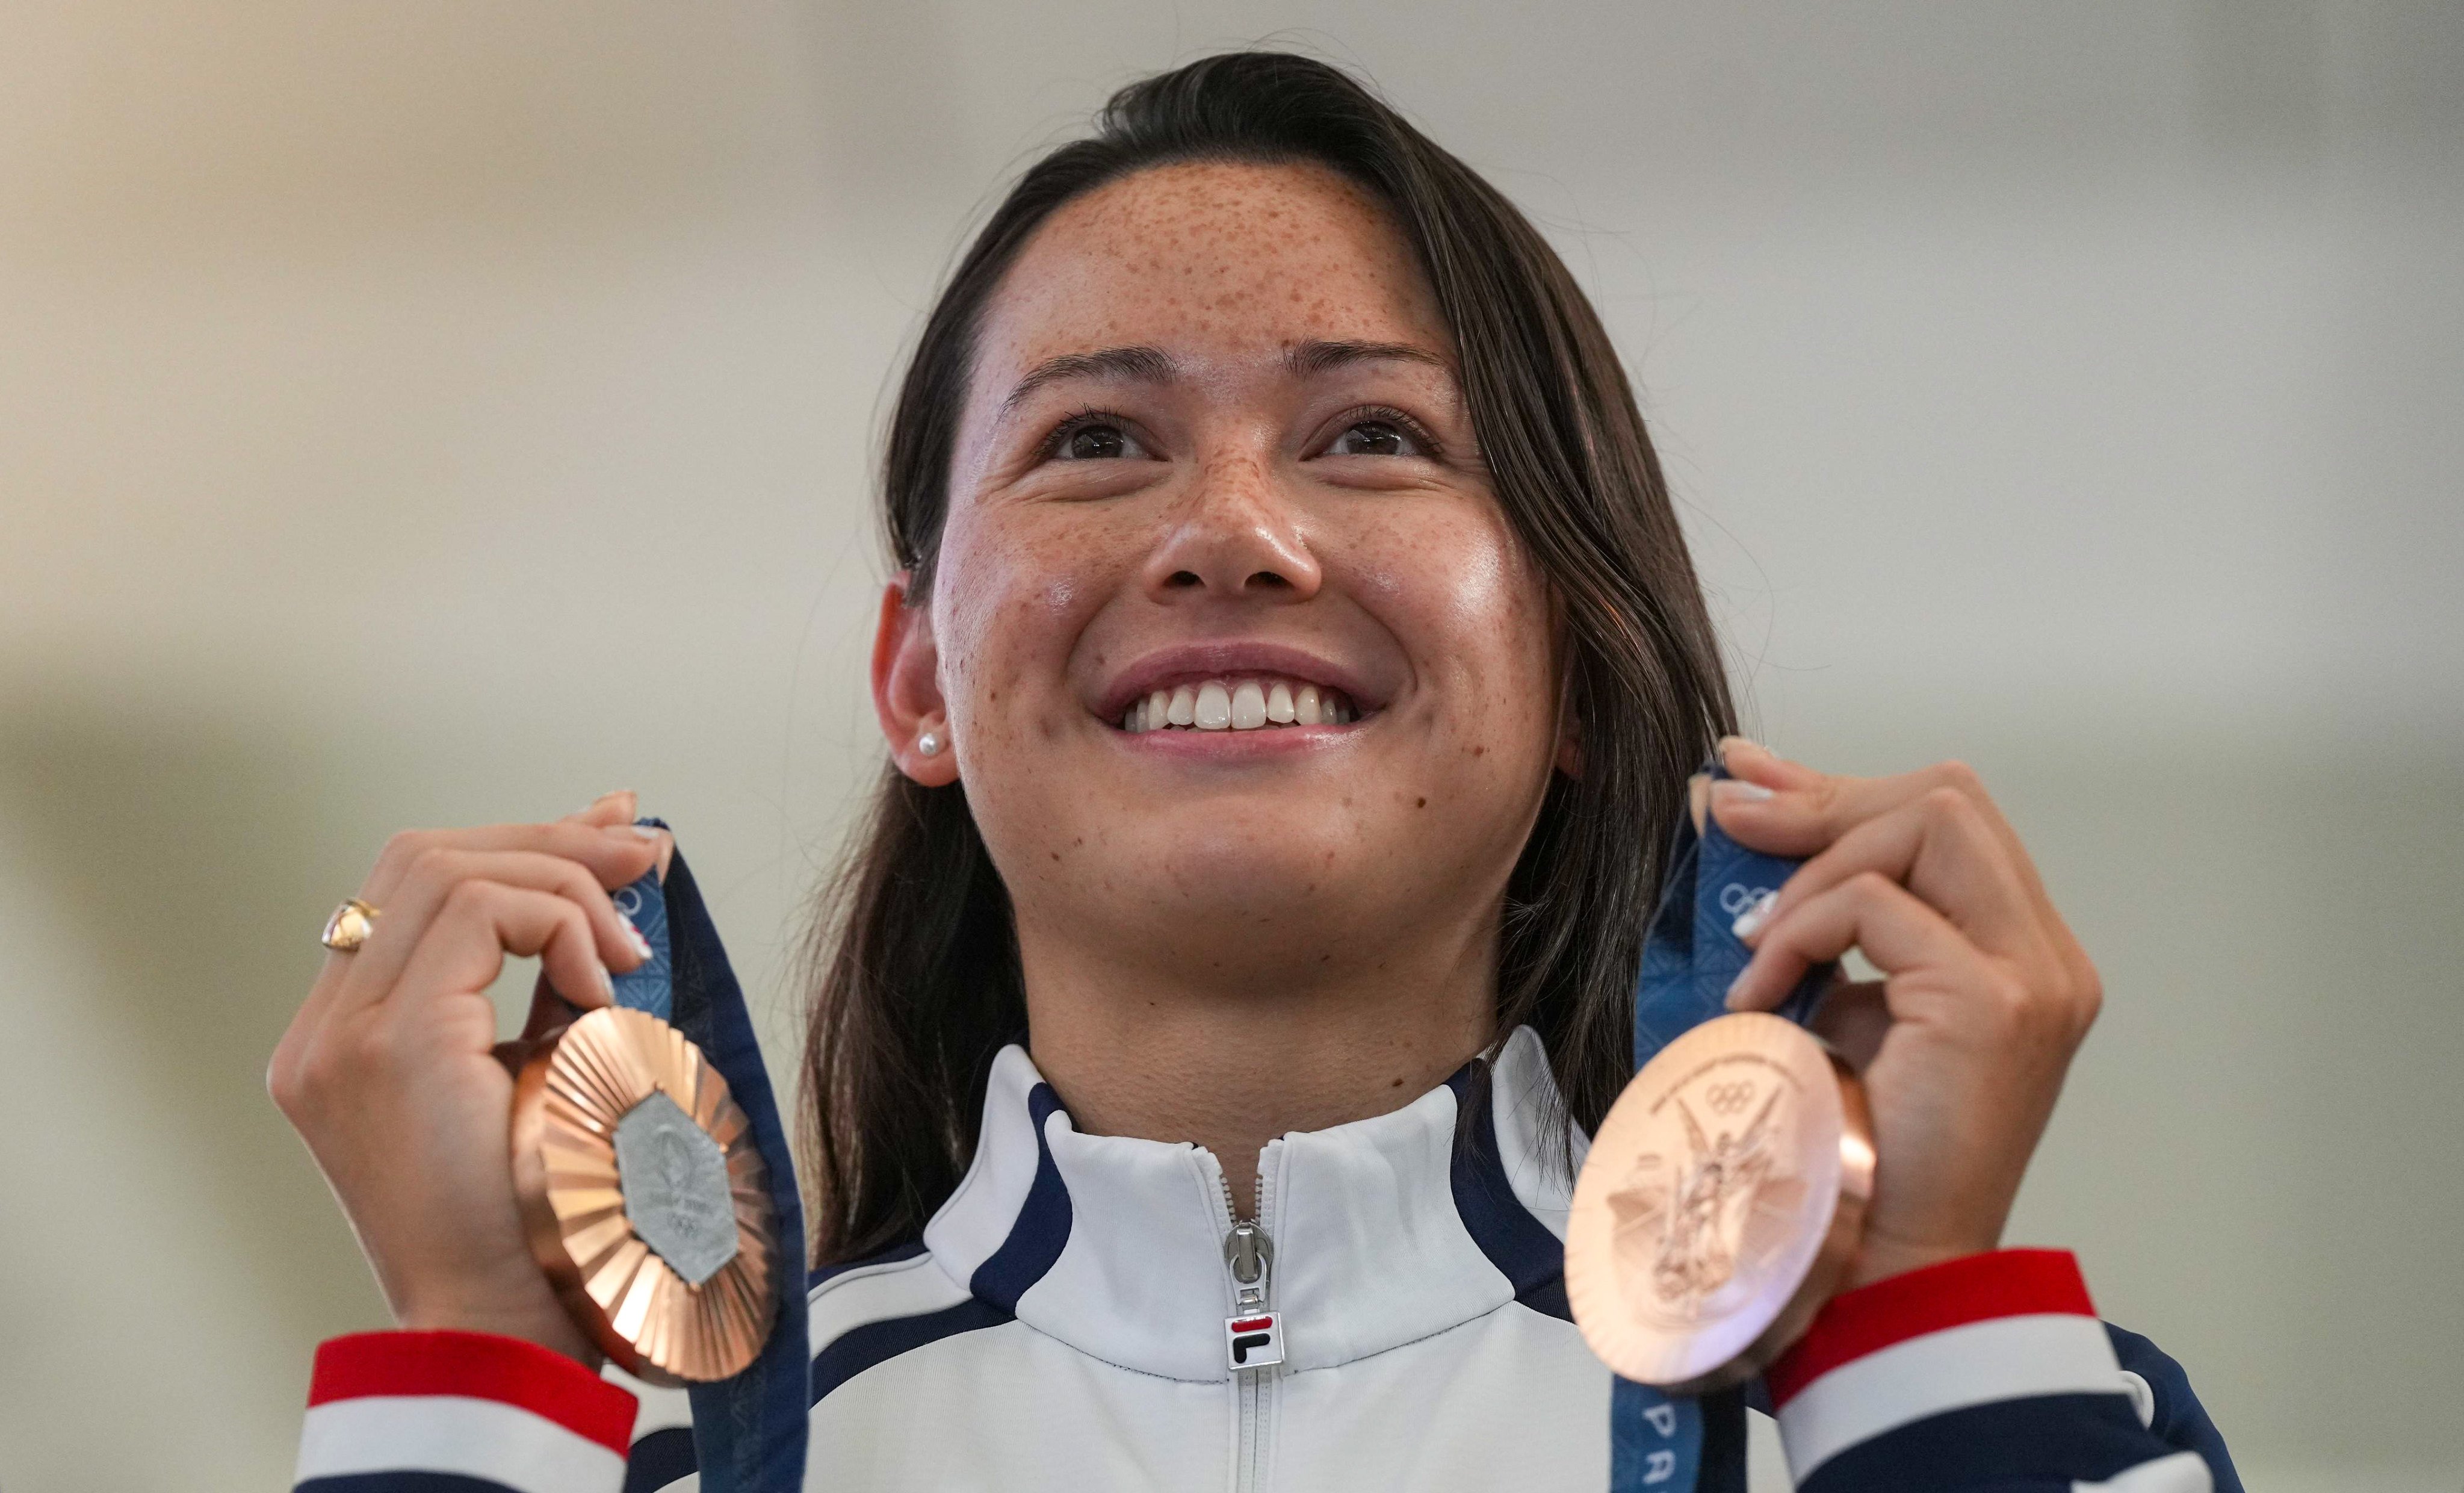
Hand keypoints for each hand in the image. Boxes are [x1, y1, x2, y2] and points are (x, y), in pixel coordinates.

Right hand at [268, 791, 670, 1362]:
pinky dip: (558, 923)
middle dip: (548, 840)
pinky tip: (605, 987)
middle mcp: (324, 1031)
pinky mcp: (388, 1045)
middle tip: (646, 852)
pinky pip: (477, 912)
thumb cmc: (550, 1209)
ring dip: (563, 883)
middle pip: (423, 857)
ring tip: (633, 948)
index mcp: (346, 1037)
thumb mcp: (555, 1058)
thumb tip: (625, 841)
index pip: (417, 886)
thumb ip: (563, 963)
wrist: (514, 1325)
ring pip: (445, 868)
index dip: (523, 843)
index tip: (619, 835)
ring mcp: (341, 1037)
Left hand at [1713, 740, 2101, 1290]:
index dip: (1839, 786)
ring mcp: (2033, 978)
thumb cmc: (1852, 1143)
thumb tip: (1726, 794)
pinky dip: (1801, 932)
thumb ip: (1806, 905)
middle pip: (1946, 797)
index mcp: (2020, 948)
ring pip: (1927, 824)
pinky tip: (1759, 994)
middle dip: (1824, 801)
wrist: (1883, 1263)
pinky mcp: (1991, 1005)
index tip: (1743, 781)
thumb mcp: (1827, 995)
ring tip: (1754, 952)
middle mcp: (2046, 955)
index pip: (1945, 816)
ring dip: (1811, 871)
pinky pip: (1875, 904)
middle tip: (1727, 826)